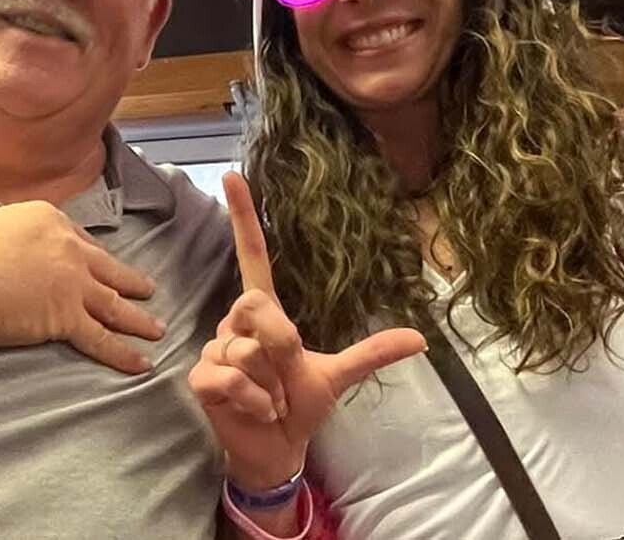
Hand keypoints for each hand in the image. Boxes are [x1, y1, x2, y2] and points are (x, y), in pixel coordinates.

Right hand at [0, 201, 163, 373]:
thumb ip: (14, 236)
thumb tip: (9, 248)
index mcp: (49, 220)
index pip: (83, 243)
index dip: (95, 260)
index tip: (105, 269)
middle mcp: (68, 248)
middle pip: (108, 269)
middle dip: (131, 283)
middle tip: (149, 291)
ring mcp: (71, 283)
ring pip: (114, 304)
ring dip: (139, 319)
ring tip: (157, 329)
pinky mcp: (65, 316)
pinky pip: (102, 338)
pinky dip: (124, 352)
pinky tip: (142, 362)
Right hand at [187, 174, 425, 490]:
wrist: (276, 447)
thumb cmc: (300, 404)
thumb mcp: (338, 375)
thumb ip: (373, 352)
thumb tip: (422, 339)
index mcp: (266, 313)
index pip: (253, 256)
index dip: (245, 218)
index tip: (233, 175)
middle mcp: (236, 323)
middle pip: (256, 304)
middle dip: (281, 345)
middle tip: (285, 377)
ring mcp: (216, 348)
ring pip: (247, 349)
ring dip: (271, 385)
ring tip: (270, 399)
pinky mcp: (202, 376)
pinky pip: (231, 377)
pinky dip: (254, 400)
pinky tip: (255, 410)